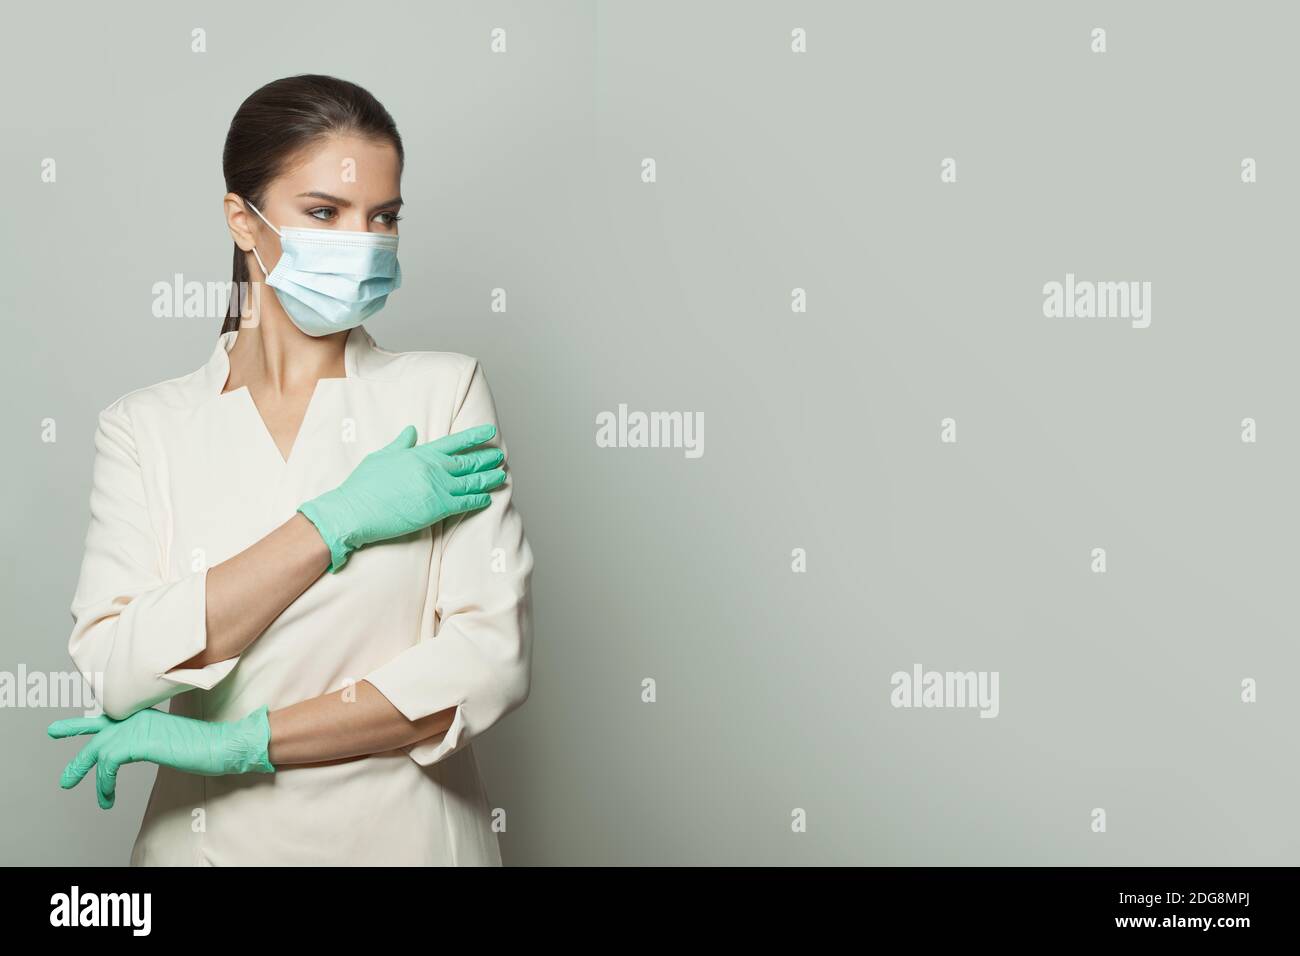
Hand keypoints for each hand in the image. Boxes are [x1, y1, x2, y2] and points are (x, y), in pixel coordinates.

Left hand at [48, 705, 274, 809]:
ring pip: (96, 749)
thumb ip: (152, 740)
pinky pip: (107, 766)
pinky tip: (107, 797)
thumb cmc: (204, 746)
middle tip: (53, 735)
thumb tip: (143, 748)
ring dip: (80, 770)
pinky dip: (103, 785)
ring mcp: (136, 729)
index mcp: (145, 715)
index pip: (110, 714)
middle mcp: (137, 718)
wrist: (218, 746)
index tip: (71, 722)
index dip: (88, 719)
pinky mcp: (136, 743)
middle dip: (71, 731)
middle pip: (96, 726)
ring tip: (70, 783)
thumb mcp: (171, 741)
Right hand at [298, 423, 506, 571]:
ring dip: (487, 479)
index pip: (454, 442)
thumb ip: (401, 444)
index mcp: (420, 454)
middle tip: (499, 456)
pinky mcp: (436, 509)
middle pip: (467, 462)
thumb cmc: (364, 485)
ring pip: (470, 482)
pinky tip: (487, 498)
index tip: (489, 432)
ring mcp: (436, 488)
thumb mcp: (382, 456)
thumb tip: (411, 431)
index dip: (474, 437)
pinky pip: (464, 503)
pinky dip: (478, 500)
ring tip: (501, 475)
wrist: (355, 510)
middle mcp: (432, 468)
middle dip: (486, 459)